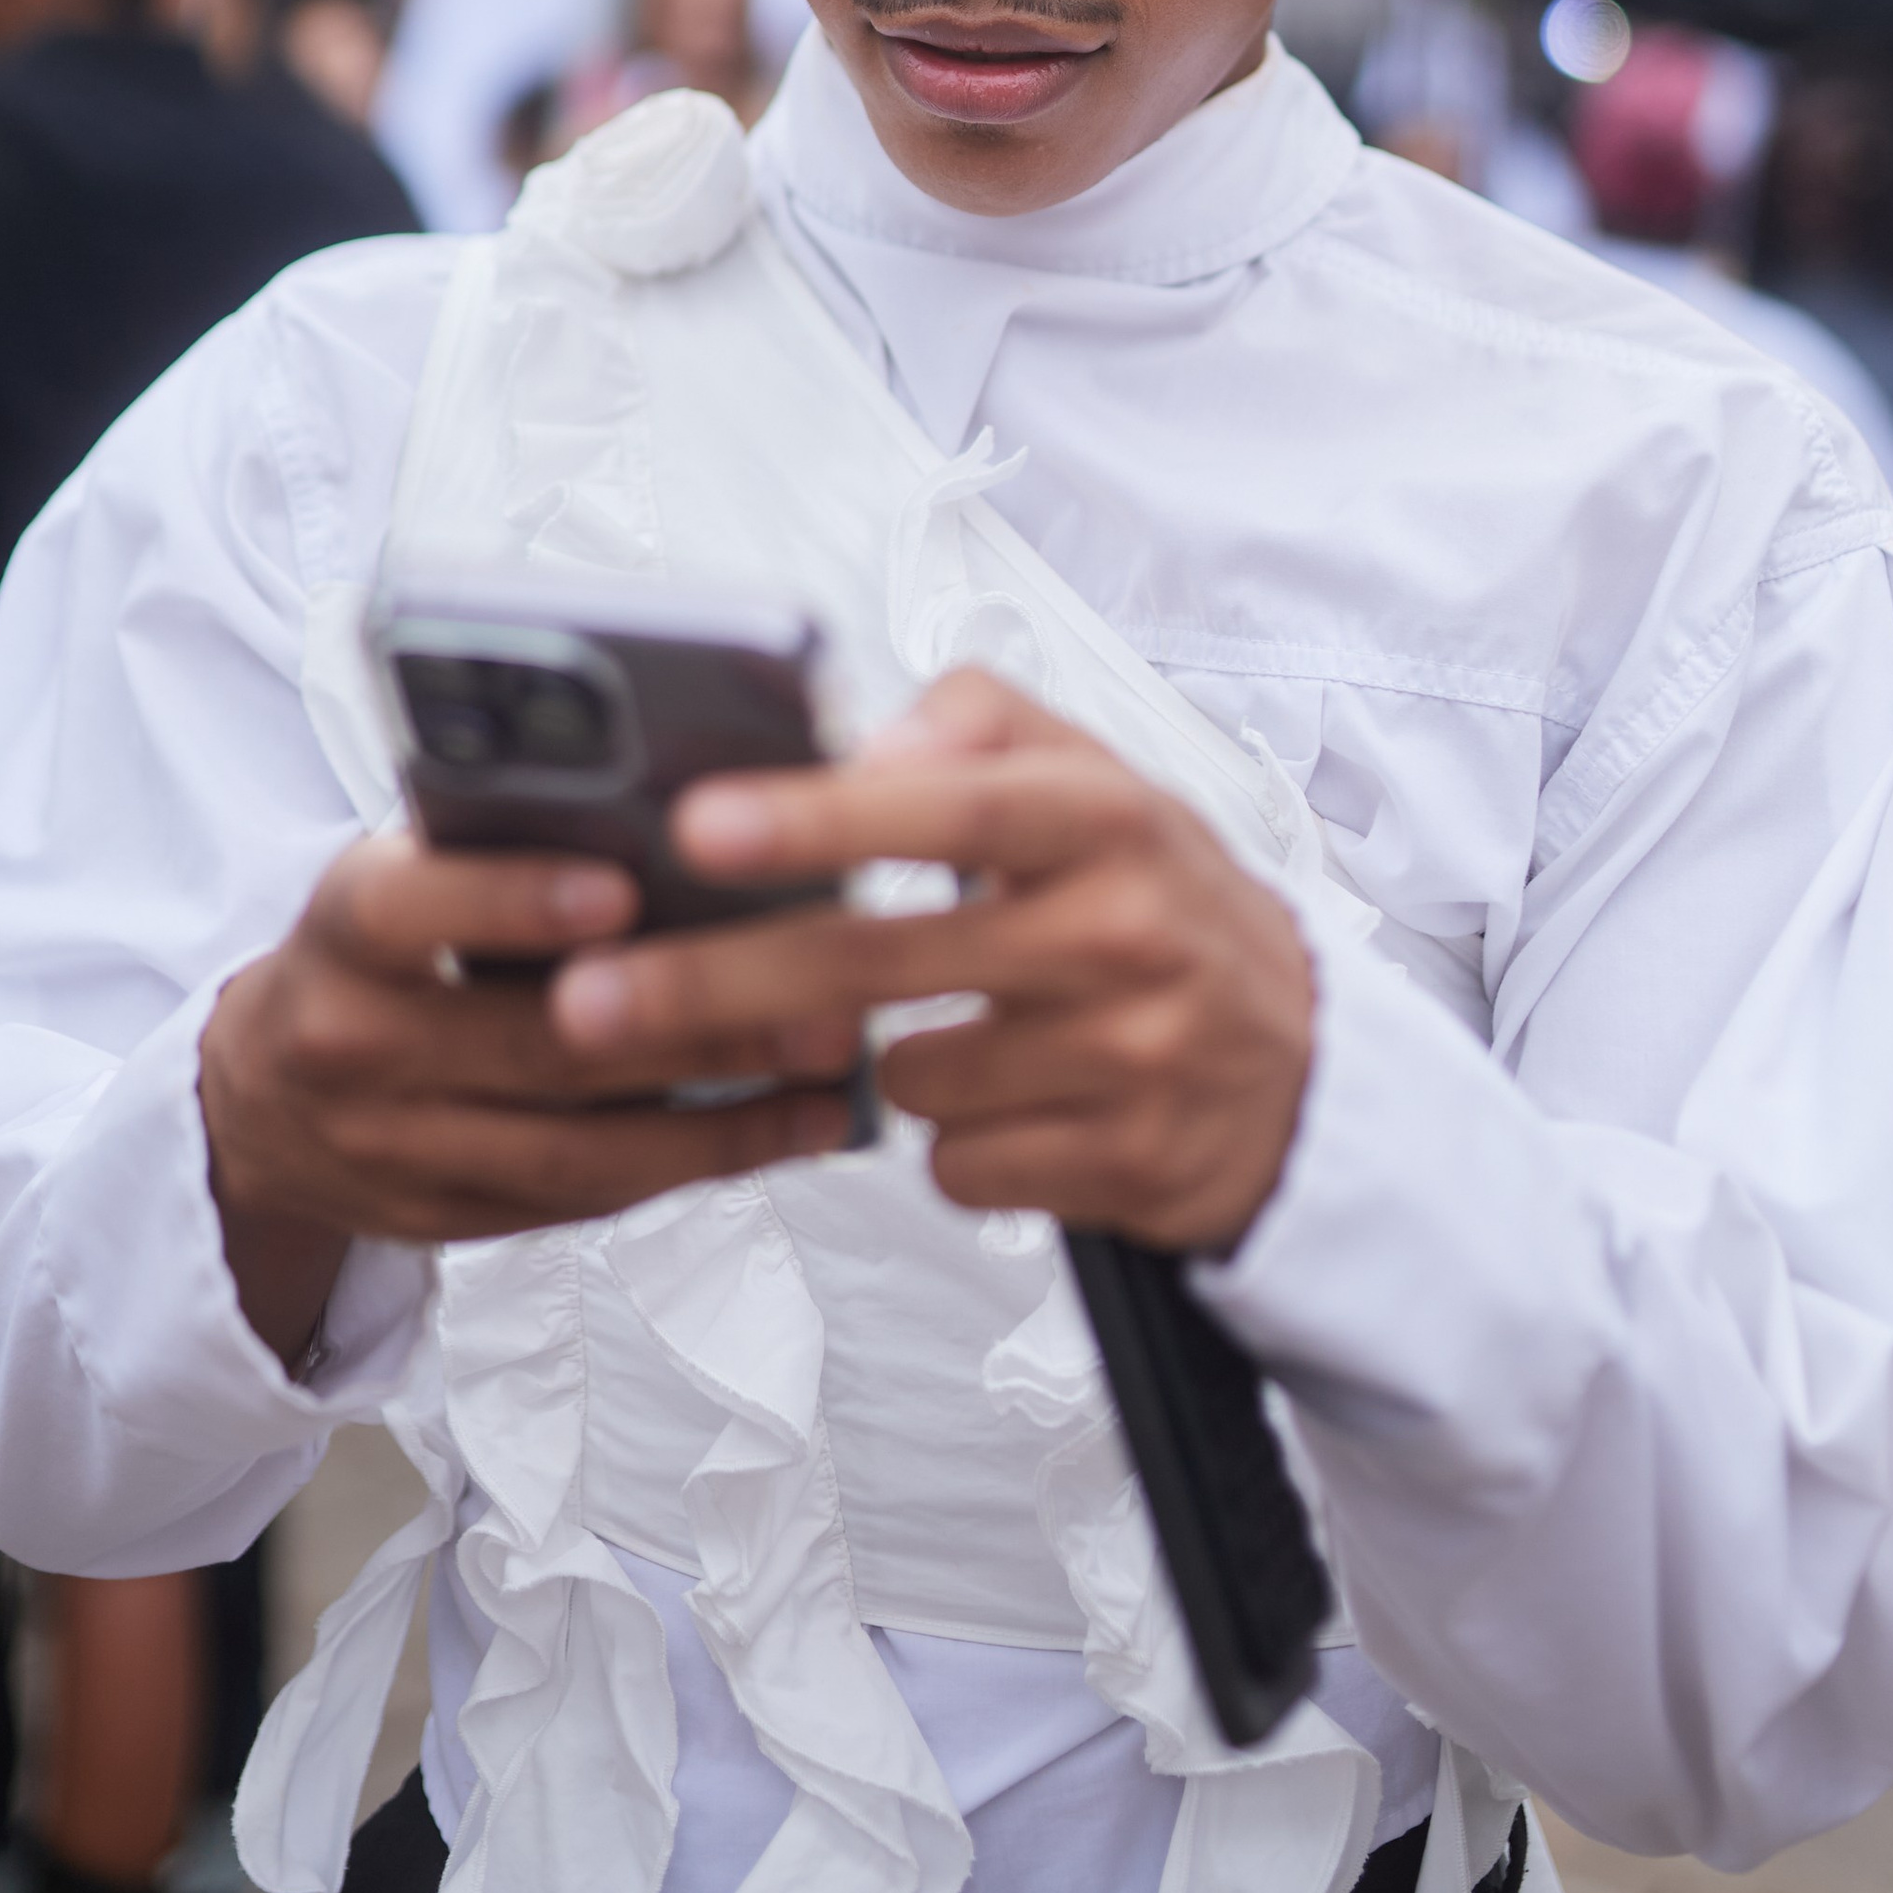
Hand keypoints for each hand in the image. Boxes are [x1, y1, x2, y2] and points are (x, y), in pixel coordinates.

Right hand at [200, 838, 858, 1360]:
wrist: (255, 1097)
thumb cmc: (373, 949)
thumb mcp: (396, 877)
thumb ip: (495, 846)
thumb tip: (672, 815)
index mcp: (341, 933)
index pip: (410, 909)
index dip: (513, 899)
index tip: (624, 889)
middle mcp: (352, 1048)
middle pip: (535, 1047)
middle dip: (690, 1025)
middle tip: (817, 996)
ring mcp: (393, 1154)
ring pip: (573, 1150)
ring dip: (721, 1118)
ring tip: (832, 1074)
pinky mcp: (446, 1222)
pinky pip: (583, 1203)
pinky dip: (693, 1165)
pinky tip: (784, 1130)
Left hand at [551, 671, 1314, 1254]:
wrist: (1301, 1066)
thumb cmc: (1156, 903)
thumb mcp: (1094, 782)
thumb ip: (978, 725)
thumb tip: (870, 738)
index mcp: (1107, 817)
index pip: (949, 804)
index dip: (820, 816)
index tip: (702, 823)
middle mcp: (1126, 932)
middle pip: (878, 963)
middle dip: (717, 984)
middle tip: (591, 999)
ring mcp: (1129, 1058)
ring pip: (904, 1077)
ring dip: (882, 1062)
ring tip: (963, 1025)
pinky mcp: (1122, 1166)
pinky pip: (956, 1166)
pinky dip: (955, 1142)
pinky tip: (1013, 1102)